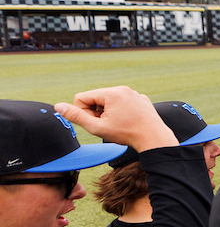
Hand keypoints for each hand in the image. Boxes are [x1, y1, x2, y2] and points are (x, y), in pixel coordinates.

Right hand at [56, 86, 176, 151]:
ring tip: (118, 123)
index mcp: (111, 93)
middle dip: (96, 112)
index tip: (96, 122)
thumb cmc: (126, 133)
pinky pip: (122, 102)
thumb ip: (76, 117)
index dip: (84, 113)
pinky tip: (128, 120)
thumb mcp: (97, 127)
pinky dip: (120, 111)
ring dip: (107, 112)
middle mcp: (122, 89)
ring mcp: (133, 93)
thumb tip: (58, 106)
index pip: (81, 97)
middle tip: (108, 124)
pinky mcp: (140, 98)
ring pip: (108, 100)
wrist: (154, 137)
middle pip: (95, 98)